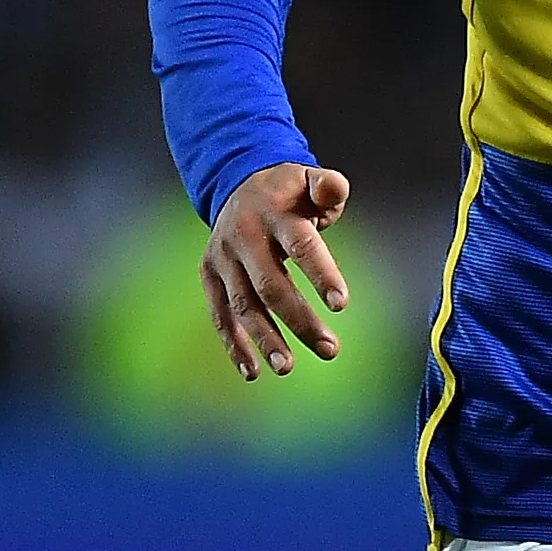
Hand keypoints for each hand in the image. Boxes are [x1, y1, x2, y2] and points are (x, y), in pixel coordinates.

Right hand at [203, 162, 353, 379]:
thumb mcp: (310, 178)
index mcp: (275, 213)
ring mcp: (223, 257)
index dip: (321, 274)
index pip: (301, 246)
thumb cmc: (290, 192)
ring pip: (243, 305)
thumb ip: (328, 186)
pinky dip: (234, 345)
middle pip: (271, 285)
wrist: (238, 182)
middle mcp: (244, 237)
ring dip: (265, 339)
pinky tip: (253, 372)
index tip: (342, 303)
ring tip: (288, 368)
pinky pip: (220, 314)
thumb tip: (334, 188)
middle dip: (300, 320)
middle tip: (330, 349)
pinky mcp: (209, 274)